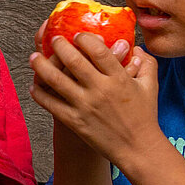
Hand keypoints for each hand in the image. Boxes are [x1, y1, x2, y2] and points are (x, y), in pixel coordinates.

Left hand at [29, 33, 160, 163]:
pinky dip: (40, 94)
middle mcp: (100, 90)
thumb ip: (146, 62)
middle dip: (59, 46)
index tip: (77, 35)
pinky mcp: (75, 122)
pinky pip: (52, 104)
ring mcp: (85, 106)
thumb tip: (135, 47)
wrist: (138, 148)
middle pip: (73, 61)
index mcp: (119, 78)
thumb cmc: (145, 116)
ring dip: (41, 66)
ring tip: (34, 57)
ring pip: (56, 80)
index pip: (97, 50)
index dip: (84, 38)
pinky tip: (34, 86)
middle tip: (54, 40)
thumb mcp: (150, 85)